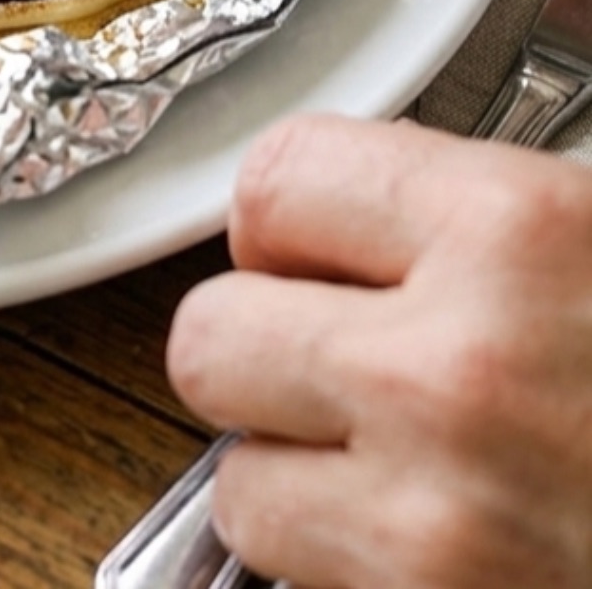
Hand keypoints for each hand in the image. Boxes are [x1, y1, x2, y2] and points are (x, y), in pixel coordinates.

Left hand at [167, 113, 591, 588]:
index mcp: (518, 235)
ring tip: (397, 470)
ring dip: (296, 480)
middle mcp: (458, 374)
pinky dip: (343, 575)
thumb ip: (488, 220)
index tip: (319, 247)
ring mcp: (446, 527)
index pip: (274, 180)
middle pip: (211, 336)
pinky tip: (440, 546)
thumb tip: (352, 212)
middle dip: (265, 350)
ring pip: (238, 486)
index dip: (289, 218)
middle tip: (341, 361)